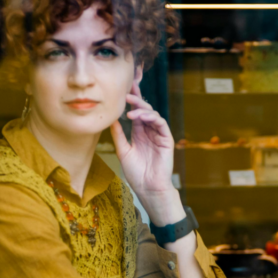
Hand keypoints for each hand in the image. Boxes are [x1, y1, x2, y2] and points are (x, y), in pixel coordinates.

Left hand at [111, 81, 183, 225]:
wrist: (148, 188)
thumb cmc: (136, 174)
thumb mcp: (123, 151)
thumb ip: (119, 135)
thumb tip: (110, 119)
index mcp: (139, 134)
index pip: (135, 113)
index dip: (131, 101)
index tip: (124, 89)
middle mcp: (149, 132)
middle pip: (144, 110)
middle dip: (137, 100)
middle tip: (127, 93)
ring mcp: (159, 135)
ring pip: (153, 114)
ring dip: (142, 109)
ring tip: (130, 109)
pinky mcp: (167, 139)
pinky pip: (161, 123)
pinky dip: (152, 118)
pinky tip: (141, 117)